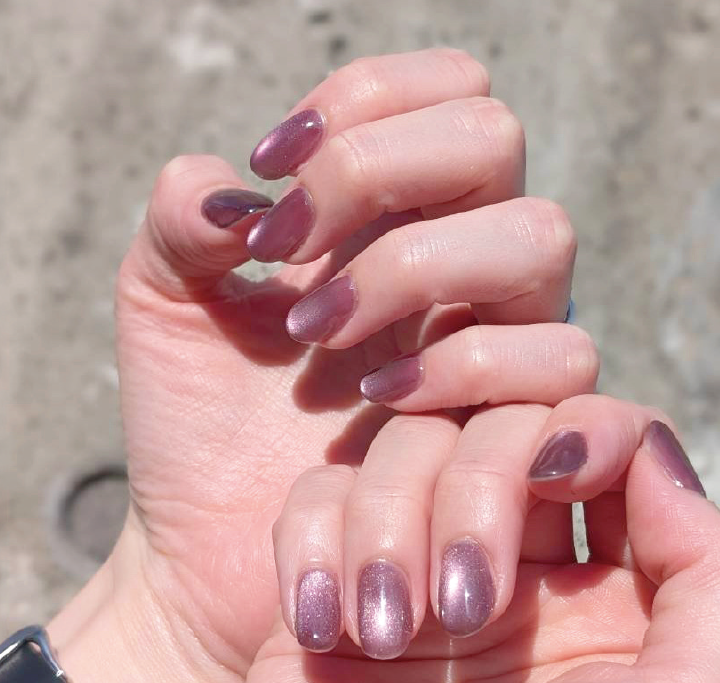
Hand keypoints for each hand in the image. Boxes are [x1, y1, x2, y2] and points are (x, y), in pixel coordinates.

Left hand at [44, 49, 588, 682]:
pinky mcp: (523, 430)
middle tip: (288, 254)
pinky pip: (555, 363)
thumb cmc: (199, 427)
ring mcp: (502, 340)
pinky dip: (461, 363)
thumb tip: (230, 185)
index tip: (271, 169)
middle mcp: (464, 263)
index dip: (366, 102)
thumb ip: (183, 221)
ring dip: (417, 267)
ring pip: (538, 238)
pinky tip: (374, 398)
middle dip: (380, 175)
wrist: (211, 553)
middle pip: (494, 138)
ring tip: (322, 335)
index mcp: (397, 212)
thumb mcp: (164, 305)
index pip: (443, 92)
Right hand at [199, 396, 719, 682]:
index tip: (554, 480)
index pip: (622, 442)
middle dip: (481, 488)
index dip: (589, 434)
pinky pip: (321, 489)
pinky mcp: (330, 583)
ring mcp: (422, 574)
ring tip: (383, 640)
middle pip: (510, 428)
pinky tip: (321, 631)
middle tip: (463, 608)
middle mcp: (527, 578)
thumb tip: (657, 458)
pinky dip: (315, 543)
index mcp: (620, 602)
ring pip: (409, 446)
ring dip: (388, 527)